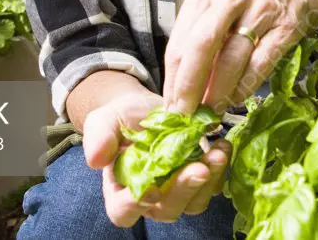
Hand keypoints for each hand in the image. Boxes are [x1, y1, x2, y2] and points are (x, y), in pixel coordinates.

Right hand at [82, 92, 231, 225]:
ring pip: (193, 203)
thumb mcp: (105, 119)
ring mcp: (176, 192)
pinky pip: (211, 186)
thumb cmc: (122, 116)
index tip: (151, 188)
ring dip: (209, 181)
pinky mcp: (197, 180)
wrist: (148, 107)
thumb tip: (95, 160)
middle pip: (166, 210)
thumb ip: (98, 136)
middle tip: (199, 168)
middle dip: (184, 190)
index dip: (136, 204)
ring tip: (217, 152)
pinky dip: (220, 169)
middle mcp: (150, 199)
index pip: (123, 211)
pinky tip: (222, 144)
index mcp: (120, 191)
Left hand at [162, 0, 317, 115]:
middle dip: (190, 87)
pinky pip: (260, 64)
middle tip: (185, 115)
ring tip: (212, 112)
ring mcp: (260, 11)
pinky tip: (237, 98)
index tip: (171, 107)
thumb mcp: (217, 12)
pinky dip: (245, 86)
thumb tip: (181, 92)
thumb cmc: (249, 5)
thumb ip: (198, 45)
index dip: (173, 81)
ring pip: (231, 58)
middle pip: (201, 47)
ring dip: (218, 92)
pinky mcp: (285, 27)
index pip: (179, 44)